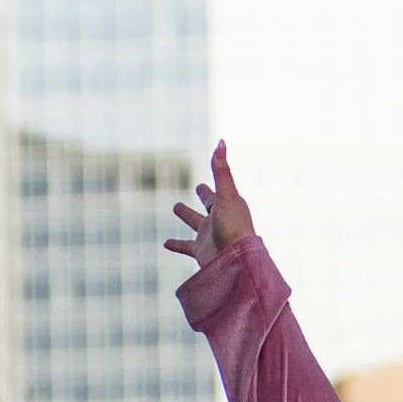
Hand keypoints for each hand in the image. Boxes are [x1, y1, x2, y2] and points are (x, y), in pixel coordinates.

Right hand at [165, 140, 255, 269]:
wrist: (236, 260)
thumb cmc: (235, 225)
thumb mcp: (226, 194)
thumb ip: (221, 169)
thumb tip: (221, 141)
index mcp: (226, 205)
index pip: (216, 192)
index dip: (211, 184)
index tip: (206, 176)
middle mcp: (218, 220)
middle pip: (208, 206)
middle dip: (204, 197)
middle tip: (198, 188)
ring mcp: (209, 236)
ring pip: (195, 224)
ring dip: (186, 216)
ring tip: (175, 207)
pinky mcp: (201, 252)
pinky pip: (185, 247)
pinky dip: (176, 245)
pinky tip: (165, 243)